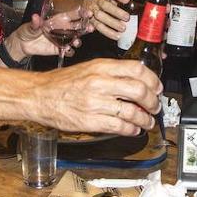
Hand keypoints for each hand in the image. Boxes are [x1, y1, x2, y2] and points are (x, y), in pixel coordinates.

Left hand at [12, 12, 87, 58]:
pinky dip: (69, 51)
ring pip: (76, 39)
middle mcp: (63, 29)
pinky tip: (67, 50)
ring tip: (76, 42)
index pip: (72, 15)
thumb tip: (35, 17)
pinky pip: (68, 51)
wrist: (23, 45)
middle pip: (78, 27)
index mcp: (58, 20)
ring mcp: (62, 39)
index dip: (81, 13)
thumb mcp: (30, 25)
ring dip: (78, 41)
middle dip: (86, 27)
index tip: (88, 13)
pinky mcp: (59, 49)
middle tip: (90, 28)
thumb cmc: (27, 31)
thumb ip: (35, 23)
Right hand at [32, 59, 160, 134]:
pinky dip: (131, 130)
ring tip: (147, 121)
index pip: (137, 69)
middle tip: (155, 106)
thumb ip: (111, 72)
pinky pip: (119, 127)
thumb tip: (135, 80)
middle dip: (153, 101)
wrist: (40, 95)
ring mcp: (95, 103)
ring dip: (145, 119)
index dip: (152, 80)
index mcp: (101, 67)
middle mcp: (100, 83)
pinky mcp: (90, 121)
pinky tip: (133, 129)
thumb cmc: (62, 82)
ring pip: (132, 112)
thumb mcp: (89, 67)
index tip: (156, 87)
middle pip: (139, 91)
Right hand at [87, 0, 132, 40]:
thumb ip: (124, 2)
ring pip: (99, 16)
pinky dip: (107, 31)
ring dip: (112, 23)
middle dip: (116, 12)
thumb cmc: (109, 2)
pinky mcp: (91, 20)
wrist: (92, 8)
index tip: (127, 0)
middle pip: (104, 4)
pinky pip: (98, 27)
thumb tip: (141, 8)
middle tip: (127, 17)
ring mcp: (92, 10)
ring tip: (123, 28)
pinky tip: (116, 35)